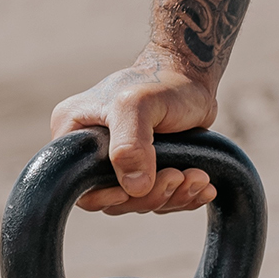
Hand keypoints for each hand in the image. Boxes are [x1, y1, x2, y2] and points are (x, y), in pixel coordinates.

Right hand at [49, 60, 219, 213]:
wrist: (193, 77)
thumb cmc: (161, 82)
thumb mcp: (137, 105)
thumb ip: (130, 145)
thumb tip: (135, 188)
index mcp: (75, 133)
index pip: (80, 184)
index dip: (107, 196)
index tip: (139, 188)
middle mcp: (92, 150)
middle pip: (113, 199)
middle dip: (151, 195)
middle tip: (179, 176)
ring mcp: (121, 161)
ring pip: (140, 200)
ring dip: (173, 196)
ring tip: (199, 178)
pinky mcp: (147, 168)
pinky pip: (160, 197)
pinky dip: (184, 197)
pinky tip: (204, 188)